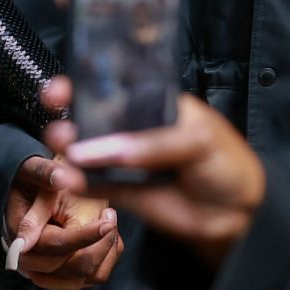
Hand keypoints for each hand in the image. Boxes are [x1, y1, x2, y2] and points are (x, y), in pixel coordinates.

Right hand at [5, 154, 123, 289]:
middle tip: (110, 214)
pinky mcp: (64, 272)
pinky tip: (107, 233)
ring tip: (108, 222)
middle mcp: (31, 259)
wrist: (35, 187)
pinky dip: (106, 258)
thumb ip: (44, 174)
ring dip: (105, 253)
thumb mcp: (38, 168)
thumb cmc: (36, 177)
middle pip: (73, 268)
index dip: (85, 235)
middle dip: (99, 244)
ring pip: (86, 277)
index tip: (108, 221)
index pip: (56, 245)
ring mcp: (47, 270)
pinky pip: (92, 277)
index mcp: (20, 232)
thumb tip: (56, 179)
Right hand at [42, 76, 264, 268]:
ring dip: (66, 141)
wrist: (234, 215)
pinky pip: (93, 182)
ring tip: (59, 142)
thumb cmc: (225, 163)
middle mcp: (134, 125)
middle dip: (69, 103)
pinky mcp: (120, 188)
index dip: (90, 74)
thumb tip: (110, 149)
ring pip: (87, 145)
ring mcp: (125, 156)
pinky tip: (68, 176)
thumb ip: (155, 144)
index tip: (67, 80)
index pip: (118, 81)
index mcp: (154, 101)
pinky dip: (78, 180)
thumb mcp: (199, 141)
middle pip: (94, 110)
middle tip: (55, 101)